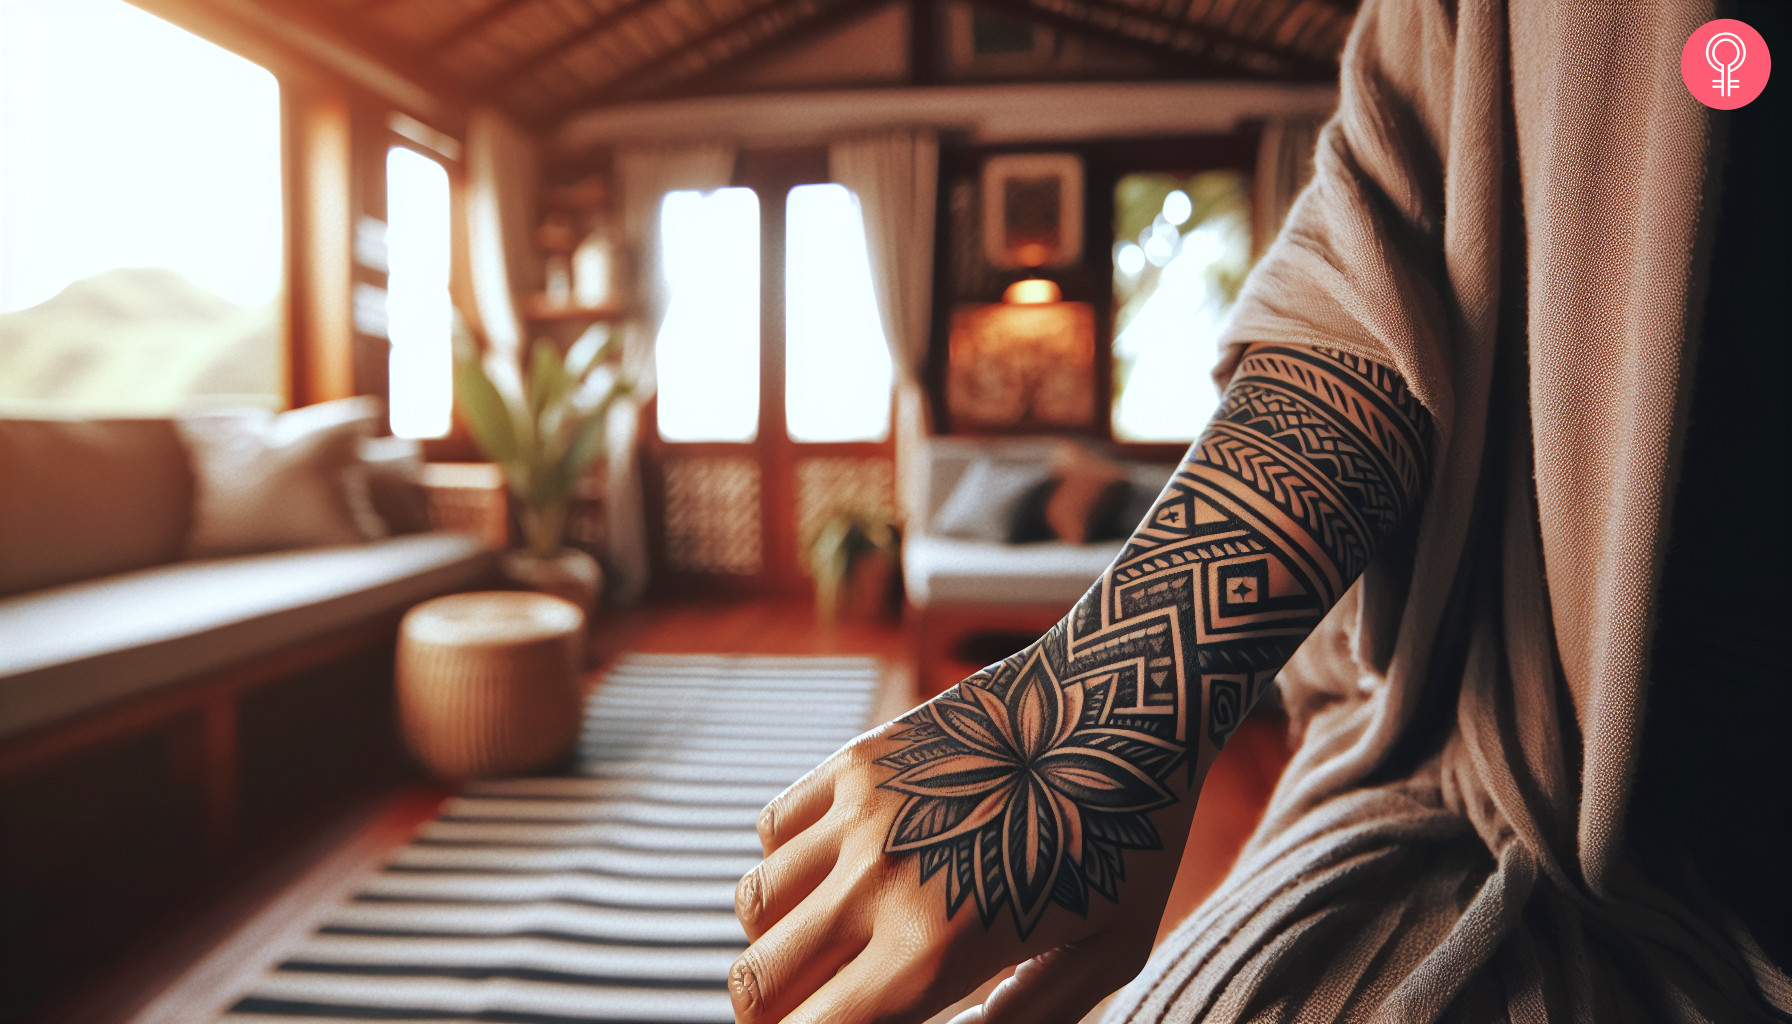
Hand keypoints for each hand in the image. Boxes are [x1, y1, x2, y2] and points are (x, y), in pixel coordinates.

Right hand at [730, 664, 1200, 1023]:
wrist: (1125, 702)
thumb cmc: (1131, 841)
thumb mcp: (1103, 958)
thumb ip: (1022, 1020)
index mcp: (936, 949)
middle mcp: (879, 881)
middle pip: (757, 986)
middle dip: (774, 1015)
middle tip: (815, 1008)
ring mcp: (859, 813)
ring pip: (752, 906)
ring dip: (775, 941)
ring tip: (823, 942)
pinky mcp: (856, 757)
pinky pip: (770, 830)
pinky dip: (784, 863)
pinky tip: (837, 868)